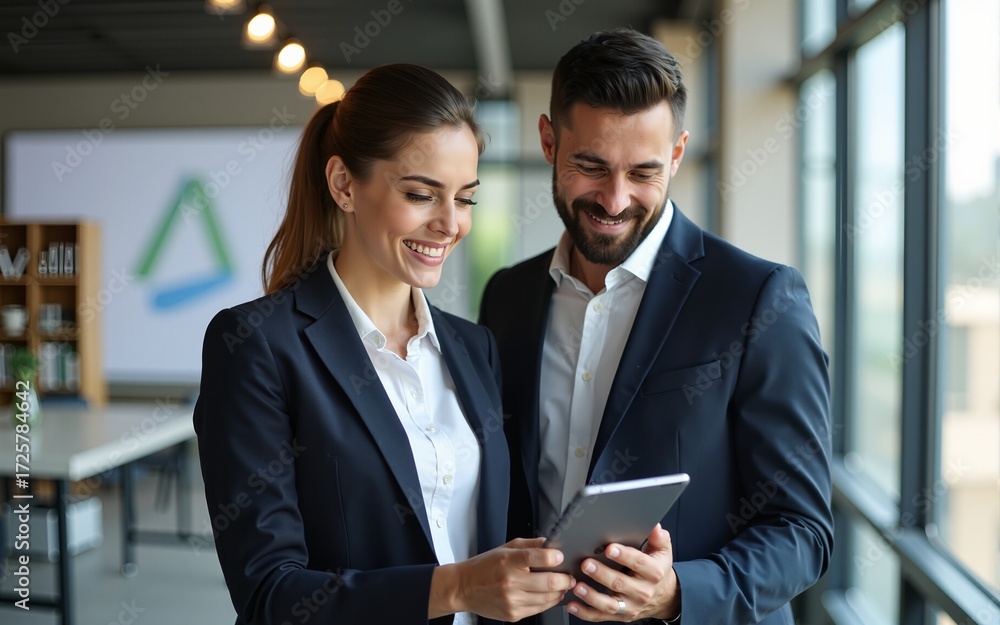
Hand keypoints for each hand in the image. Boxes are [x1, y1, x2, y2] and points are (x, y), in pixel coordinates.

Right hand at [430, 537, 575, 621]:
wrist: (464, 588)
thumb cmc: (484, 566)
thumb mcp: (505, 548)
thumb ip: (530, 545)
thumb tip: (551, 543)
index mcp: (507, 561)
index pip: (537, 557)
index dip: (554, 556)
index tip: (560, 556)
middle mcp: (510, 582)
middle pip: (549, 582)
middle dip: (565, 579)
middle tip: (569, 576)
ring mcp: (511, 601)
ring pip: (548, 598)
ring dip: (560, 592)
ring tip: (562, 586)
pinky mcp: (513, 614)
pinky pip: (539, 609)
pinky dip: (549, 602)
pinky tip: (549, 595)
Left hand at [566, 524, 679, 621]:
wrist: (664, 596)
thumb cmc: (657, 569)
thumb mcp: (662, 551)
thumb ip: (658, 537)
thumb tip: (655, 526)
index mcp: (653, 573)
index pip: (638, 563)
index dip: (624, 556)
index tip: (609, 548)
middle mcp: (642, 591)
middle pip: (620, 583)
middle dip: (601, 574)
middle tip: (586, 563)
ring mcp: (631, 606)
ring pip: (610, 604)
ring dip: (592, 596)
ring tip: (577, 585)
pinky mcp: (621, 615)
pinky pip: (601, 616)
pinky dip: (585, 613)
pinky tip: (573, 605)